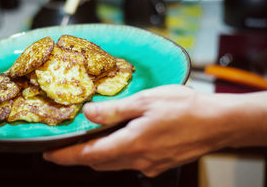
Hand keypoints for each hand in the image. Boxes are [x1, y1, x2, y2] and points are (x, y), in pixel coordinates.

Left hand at [43, 85, 227, 176]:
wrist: (217, 123)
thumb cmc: (185, 108)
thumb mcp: (145, 101)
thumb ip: (114, 110)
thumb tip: (89, 113)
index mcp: (131, 143)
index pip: (89, 155)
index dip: (66, 156)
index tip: (49, 154)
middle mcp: (139, 160)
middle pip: (100, 163)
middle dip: (80, 156)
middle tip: (67, 146)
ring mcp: (150, 165)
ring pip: (115, 164)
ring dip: (99, 155)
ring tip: (92, 141)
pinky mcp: (161, 164)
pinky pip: (132, 163)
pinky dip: (119, 154)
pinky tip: (123, 140)